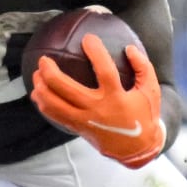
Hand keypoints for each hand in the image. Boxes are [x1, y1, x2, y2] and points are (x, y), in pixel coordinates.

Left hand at [30, 35, 164, 167]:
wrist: (137, 148)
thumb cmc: (144, 115)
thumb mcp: (151, 91)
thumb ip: (143, 67)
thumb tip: (129, 48)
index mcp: (116, 98)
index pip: (105, 71)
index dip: (96, 53)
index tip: (88, 38)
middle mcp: (97, 109)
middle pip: (67, 89)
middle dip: (51, 73)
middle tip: (43, 59)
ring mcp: (85, 120)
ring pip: (56, 105)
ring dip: (42, 89)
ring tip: (36, 74)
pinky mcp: (78, 128)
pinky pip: (56, 116)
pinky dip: (44, 104)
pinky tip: (38, 93)